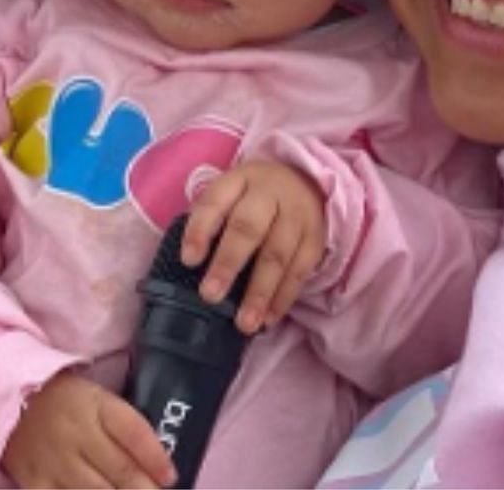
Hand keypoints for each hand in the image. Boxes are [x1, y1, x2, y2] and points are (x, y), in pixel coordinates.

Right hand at [2, 371, 175, 488]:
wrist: (10, 404)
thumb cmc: (66, 405)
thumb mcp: (99, 401)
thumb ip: (126, 430)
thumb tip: (160, 469)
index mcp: (96, 406)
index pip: (134, 432)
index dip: (156, 458)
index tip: (170, 478)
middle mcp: (76, 434)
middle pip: (120, 471)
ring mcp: (55, 462)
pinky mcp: (35, 483)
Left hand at [181, 161, 326, 333]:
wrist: (305, 183)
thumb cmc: (253, 199)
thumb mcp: (231, 195)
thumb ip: (211, 221)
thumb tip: (188, 265)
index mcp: (240, 180)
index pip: (215, 202)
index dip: (200, 230)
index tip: (188, 261)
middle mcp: (270, 193)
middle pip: (248, 228)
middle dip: (228, 264)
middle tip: (210, 295)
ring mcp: (297, 215)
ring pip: (277, 255)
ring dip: (259, 292)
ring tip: (244, 323)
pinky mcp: (315, 239)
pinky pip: (300, 271)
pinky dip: (284, 298)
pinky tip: (268, 319)